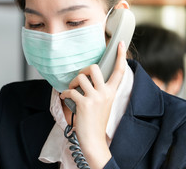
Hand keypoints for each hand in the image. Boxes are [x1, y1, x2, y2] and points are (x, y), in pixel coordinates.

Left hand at [60, 41, 126, 168]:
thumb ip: (100, 91)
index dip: (120, 56)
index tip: (119, 44)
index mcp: (111, 92)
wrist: (93, 140)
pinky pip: (71, 91)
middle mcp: (105, 93)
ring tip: (72, 90)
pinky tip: (65, 99)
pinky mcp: (84, 103)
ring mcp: (95, 98)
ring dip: (72, 83)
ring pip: (81, 77)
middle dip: (84, 70)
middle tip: (80, 79)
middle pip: (95, 68)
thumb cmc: (95, 122)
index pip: (119, 71)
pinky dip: (65, 94)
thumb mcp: (103, 104)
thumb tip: (87, 78)